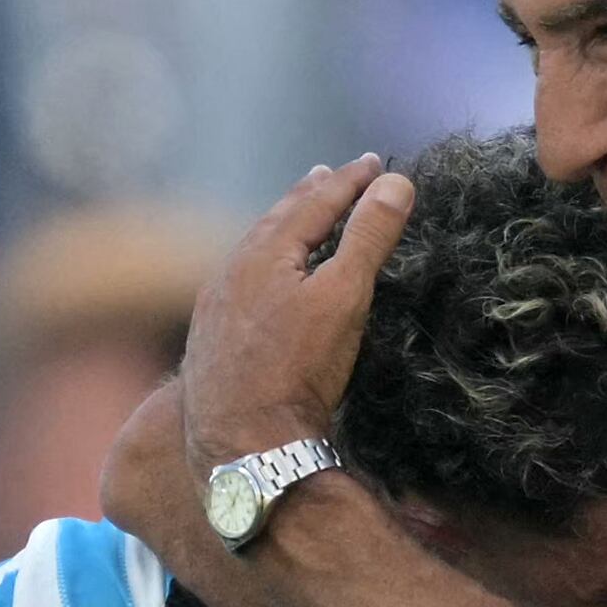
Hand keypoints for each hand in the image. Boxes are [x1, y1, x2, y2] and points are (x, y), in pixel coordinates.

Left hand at [176, 159, 415, 472]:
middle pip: (277, 220)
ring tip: (296, 217)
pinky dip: (262, 266)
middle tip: (328, 174)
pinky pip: (239, 283)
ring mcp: (215, 305)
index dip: (349, 180)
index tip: (375, 163)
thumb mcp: (345, 298)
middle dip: (308, 196)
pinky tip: (264, 281)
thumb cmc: (296, 370)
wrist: (241, 444)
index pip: (315, 200)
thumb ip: (369, 237)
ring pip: (253, 252)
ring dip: (281, 230)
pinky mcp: (209, 339)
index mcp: (265, 251)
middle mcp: (232, 269)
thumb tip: (396, 182)